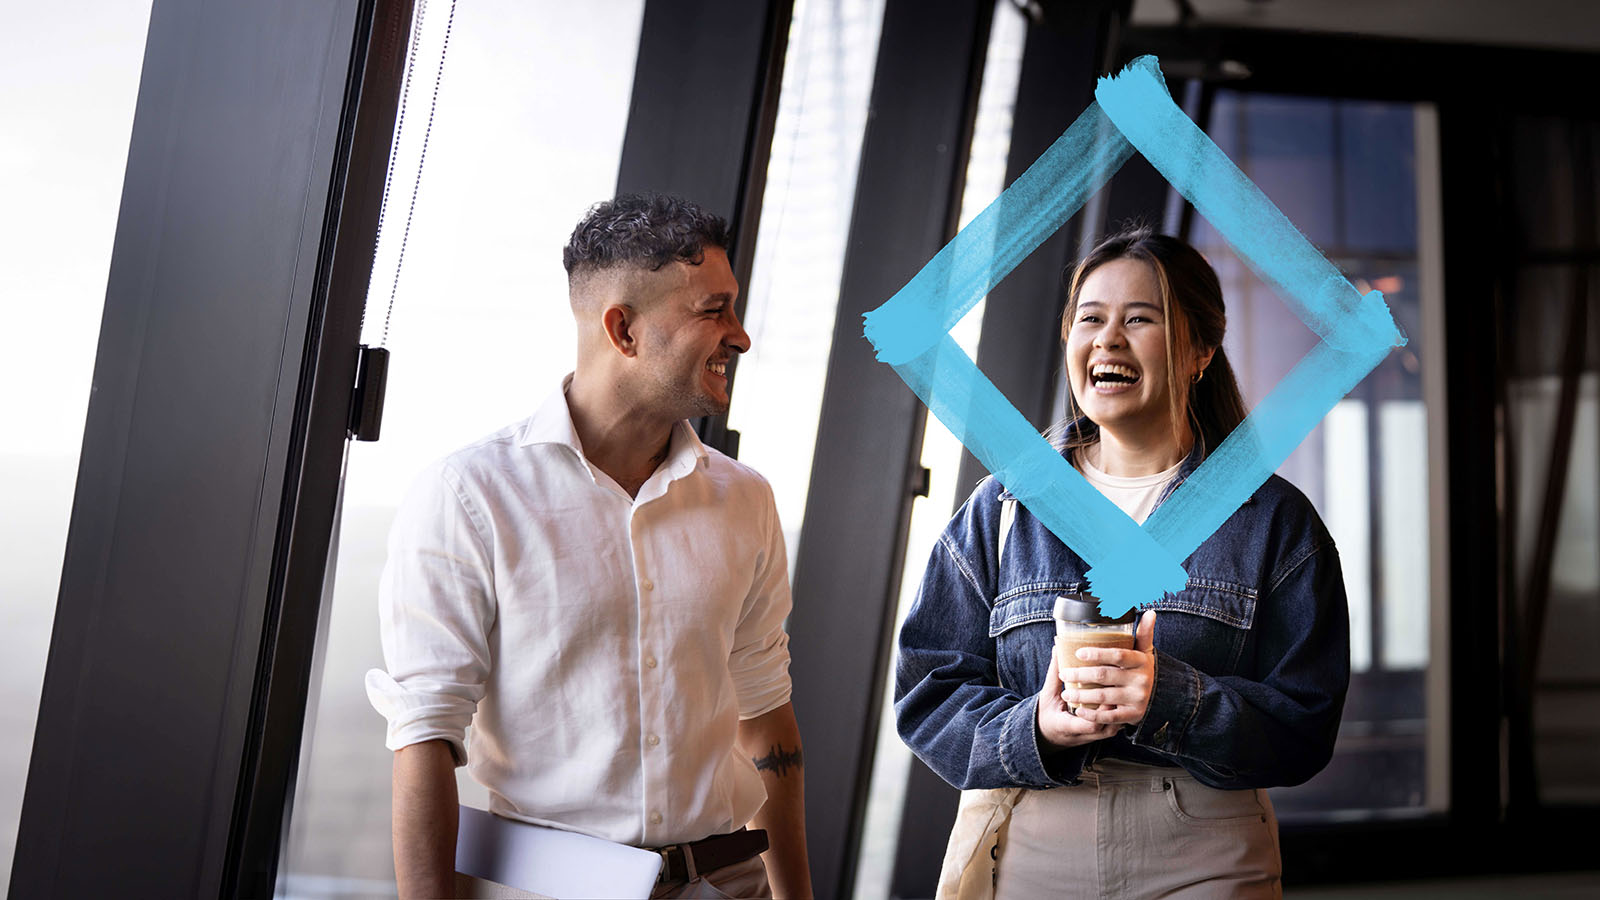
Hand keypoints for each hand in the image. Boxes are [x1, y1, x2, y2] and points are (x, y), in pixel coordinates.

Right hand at [1036, 639, 1120, 747]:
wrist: (1046, 734)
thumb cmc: (1046, 713)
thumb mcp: (1047, 694)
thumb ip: (1054, 673)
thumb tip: (1058, 648)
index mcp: (1068, 727)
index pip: (1090, 725)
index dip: (1100, 711)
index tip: (1103, 695)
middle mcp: (1083, 736)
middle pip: (1106, 728)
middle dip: (1115, 709)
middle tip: (1119, 689)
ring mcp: (1093, 737)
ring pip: (1112, 729)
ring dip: (1119, 712)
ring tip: (1123, 692)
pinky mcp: (1098, 734)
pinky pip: (1112, 727)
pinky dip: (1118, 714)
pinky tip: (1122, 699)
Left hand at [1060, 611, 1156, 727]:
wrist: (1161, 698)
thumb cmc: (1143, 670)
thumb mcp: (1145, 652)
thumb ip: (1144, 633)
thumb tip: (1150, 612)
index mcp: (1141, 661)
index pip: (1117, 655)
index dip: (1097, 653)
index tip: (1078, 652)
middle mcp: (1140, 680)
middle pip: (1104, 675)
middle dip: (1080, 675)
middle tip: (1064, 674)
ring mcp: (1137, 699)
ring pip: (1103, 697)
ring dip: (1081, 696)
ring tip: (1066, 693)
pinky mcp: (1132, 716)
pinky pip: (1109, 717)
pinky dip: (1092, 715)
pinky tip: (1079, 711)